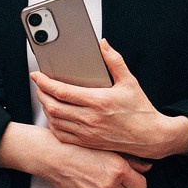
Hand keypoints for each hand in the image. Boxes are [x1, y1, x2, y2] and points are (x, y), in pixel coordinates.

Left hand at [32, 42, 187, 159]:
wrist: (151, 137)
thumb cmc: (141, 111)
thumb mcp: (129, 81)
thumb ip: (114, 61)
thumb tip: (103, 44)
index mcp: (98, 101)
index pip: (62, 91)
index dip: (44, 82)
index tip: (37, 75)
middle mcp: (90, 118)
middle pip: (53, 106)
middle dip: (41, 94)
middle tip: (39, 85)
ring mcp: (87, 133)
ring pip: (55, 121)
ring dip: (46, 109)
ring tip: (45, 98)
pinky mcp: (88, 143)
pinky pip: (62, 135)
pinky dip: (54, 125)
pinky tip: (55, 117)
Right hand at [36, 137, 150, 187]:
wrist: (52, 155)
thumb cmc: (78, 146)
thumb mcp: (106, 146)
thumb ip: (131, 159)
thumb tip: (147, 167)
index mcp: (118, 170)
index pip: (141, 187)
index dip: (136, 182)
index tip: (132, 178)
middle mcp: (109, 185)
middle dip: (121, 185)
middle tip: (107, 172)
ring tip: (92, 173)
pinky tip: (82, 179)